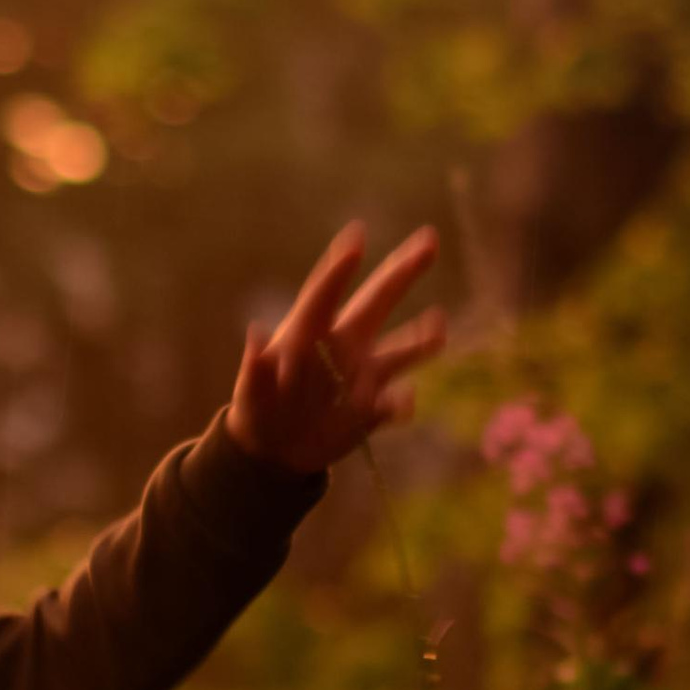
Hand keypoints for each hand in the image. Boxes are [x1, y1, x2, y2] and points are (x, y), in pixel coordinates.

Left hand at [227, 221, 446, 474]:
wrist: (275, 452)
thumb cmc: (258, 410)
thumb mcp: (250, 392)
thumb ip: (255, 368)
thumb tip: (255, 333)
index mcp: (309, 333)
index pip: (325, 295)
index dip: (339, 269)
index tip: (356, 237)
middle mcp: (344, 345)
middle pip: (377, 301)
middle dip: (402, 271)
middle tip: (429, 238)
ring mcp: (363, 375)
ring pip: (400, 349)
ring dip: (421, 337)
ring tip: (439, 325)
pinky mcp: (372, 409)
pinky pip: (393, 404)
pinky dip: (400, 404)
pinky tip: (405, 404)